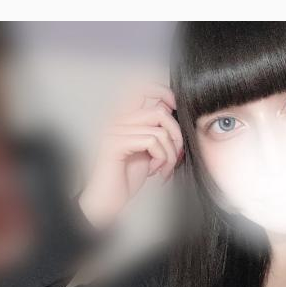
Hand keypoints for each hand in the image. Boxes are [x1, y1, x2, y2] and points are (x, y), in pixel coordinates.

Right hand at [78, 83, 183, 228]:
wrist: (109, 199)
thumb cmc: (128, 175)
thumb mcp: (148, 149)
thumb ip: (156, 128)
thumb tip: (172, 110)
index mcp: (123, 117)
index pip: (142, 87)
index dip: (164, 92)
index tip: (176, 109)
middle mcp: (116, 119)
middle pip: (160, 111)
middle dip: (176, 135)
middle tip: (176, 155)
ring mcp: (114, 130)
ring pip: (160, 130)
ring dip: (170, 154)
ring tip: (164, 168)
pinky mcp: (115, 144)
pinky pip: (151, 141)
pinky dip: (162, 158)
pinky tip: (156, 171)